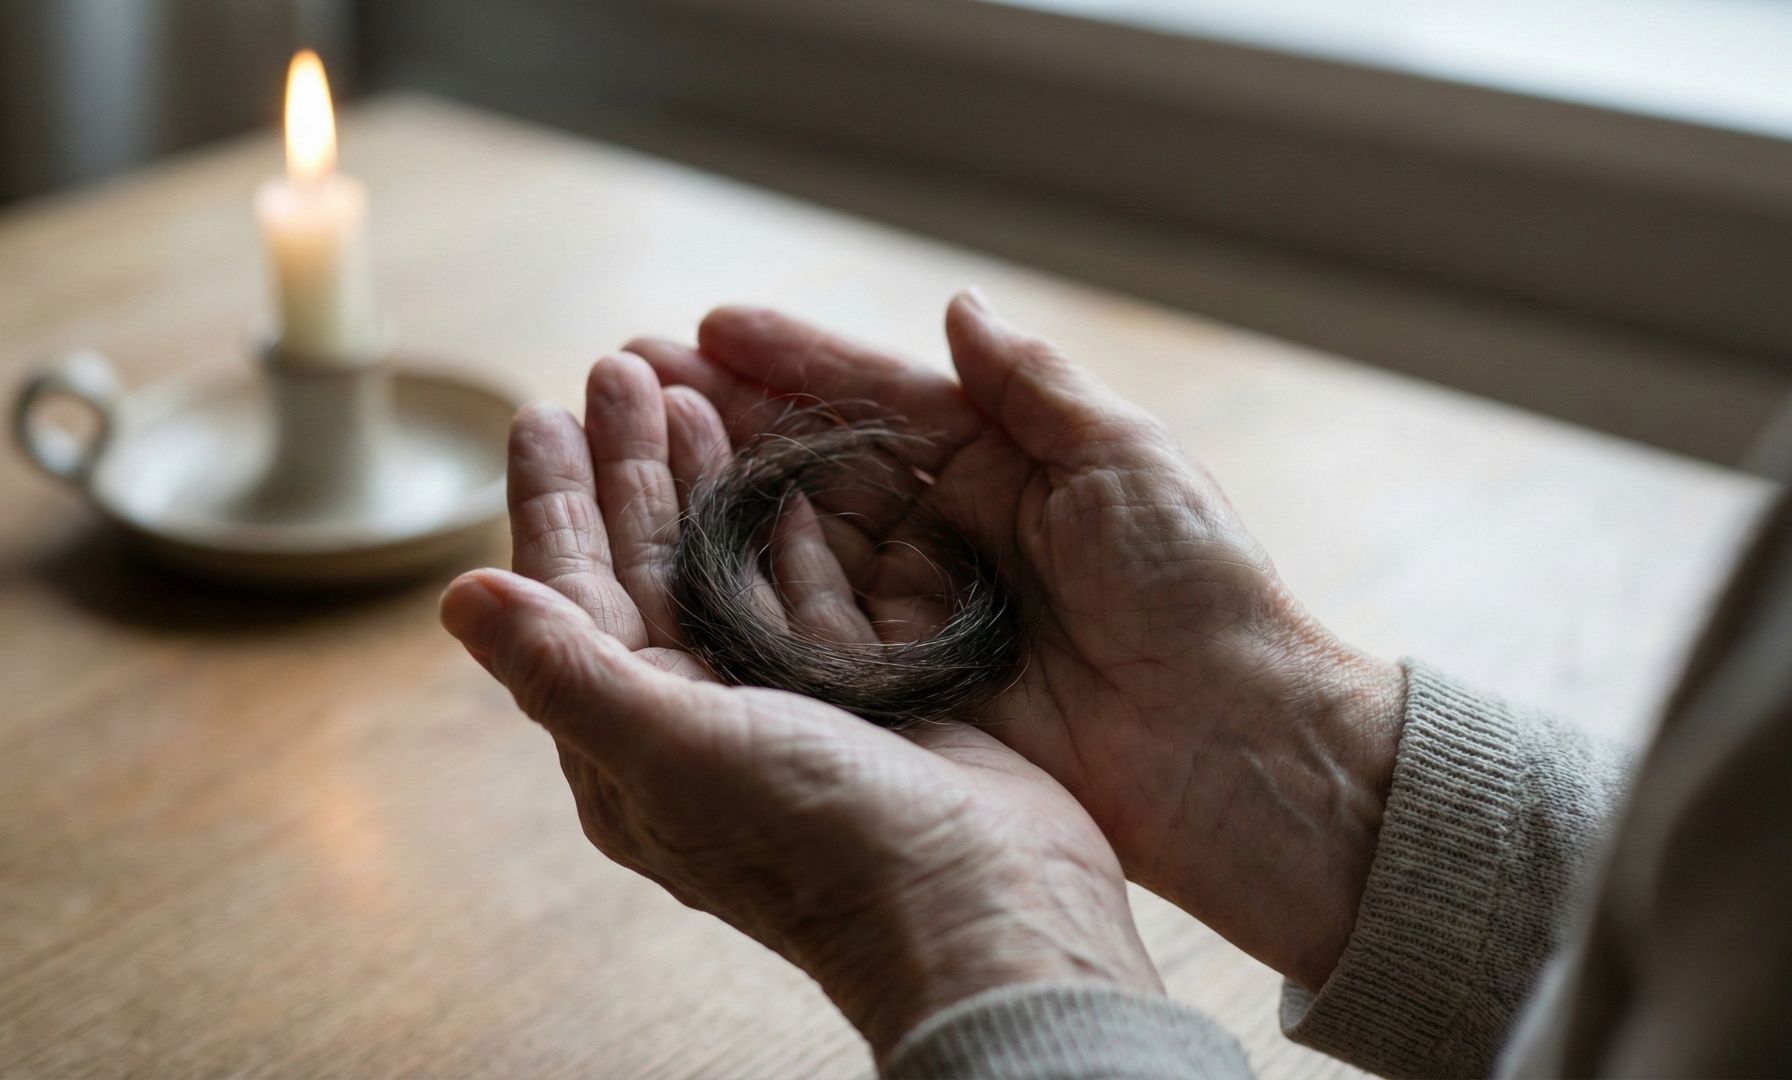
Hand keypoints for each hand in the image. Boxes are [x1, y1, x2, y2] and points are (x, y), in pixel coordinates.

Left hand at [439, 356, 1159, 1053]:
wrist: (985, 914)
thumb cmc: (823, 844)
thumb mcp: (677, 751)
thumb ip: (564, 670)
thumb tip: (455, 594)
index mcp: (631, 742)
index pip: (571, 597)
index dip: (553, 500)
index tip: (542, 410)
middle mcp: (698, 722)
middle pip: (648, 567)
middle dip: (633, 467)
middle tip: (625, 366)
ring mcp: (785, 710)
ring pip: (729, 569)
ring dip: (710, 483)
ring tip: (695, 393)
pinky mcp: (866, 698)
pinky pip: (813, 593)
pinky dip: (794, 530)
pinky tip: (785, 471)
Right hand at [625, 291, 1405, 988]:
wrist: (1236, 744)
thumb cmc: (1199, 588)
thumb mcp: (1126, 460)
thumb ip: (1033, 387)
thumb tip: (956, 307)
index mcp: (1001, 464)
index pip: (874, 399)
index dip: (793, 360)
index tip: (709, 326)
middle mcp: (946, 532)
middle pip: (812, 463)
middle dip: (723, 417)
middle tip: (629, 376)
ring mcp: (918, 614)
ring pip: (795, 543)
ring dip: (714, 496)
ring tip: (628, 449)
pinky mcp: (905, 693)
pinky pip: (811, 636)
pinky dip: (747, 595)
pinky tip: (674, 559)